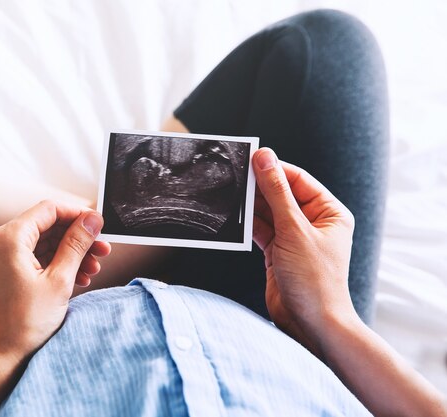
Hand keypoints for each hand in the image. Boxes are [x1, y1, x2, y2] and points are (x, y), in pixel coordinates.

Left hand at [0, 200, 110, 363]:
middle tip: (102, 250)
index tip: (99, 226)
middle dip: (77, 238)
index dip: (78, 215)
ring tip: (93, 269)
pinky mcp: (3, 272)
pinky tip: (77, 278)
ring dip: (70, 253)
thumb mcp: (59, 280)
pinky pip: (34, 258)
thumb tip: (92, 220)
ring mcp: (0, 258)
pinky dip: (56, 264)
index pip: (50, 209)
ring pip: (43, 243)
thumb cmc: (21, 324)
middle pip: (47, 226)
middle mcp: (0, 243)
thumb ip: (77, 245)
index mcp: (9, 238)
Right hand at [251, 148, 355, 354]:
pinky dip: (248, 225)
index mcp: (329, 212)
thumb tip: (265, 158)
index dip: (274, 169)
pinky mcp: (278, 252)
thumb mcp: (294, 229)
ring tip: (230, 195)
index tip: (251, 159)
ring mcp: (295, 238)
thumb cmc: (314, 280)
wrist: (311, 323)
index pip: (298, 180)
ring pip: (268, 213)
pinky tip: (234, 217)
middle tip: (235, 177)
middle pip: (281, 195)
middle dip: (259, 188)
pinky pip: (261, 230)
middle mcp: (313, 223)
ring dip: (251, 207)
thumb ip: (276, 192)